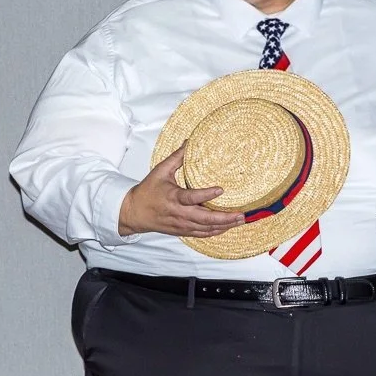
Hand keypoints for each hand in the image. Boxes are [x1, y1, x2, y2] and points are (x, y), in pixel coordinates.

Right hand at [117, 144, 245, 237]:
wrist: (133, 213)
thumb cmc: (147, 191)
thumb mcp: (160, 171)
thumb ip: (176, 158)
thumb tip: (189, 142)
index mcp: (173, 197)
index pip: (191, 197)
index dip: (206, 194)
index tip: (221, 190)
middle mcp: (179, 213)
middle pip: (204, 218)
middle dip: (224, 218)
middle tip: (241, 215)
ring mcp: (181, 224)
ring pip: (205, 228)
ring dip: (224, 226)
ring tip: (240, 221)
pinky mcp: (182, 231)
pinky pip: (201, 234)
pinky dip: (215, 232)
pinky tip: (227, 227)